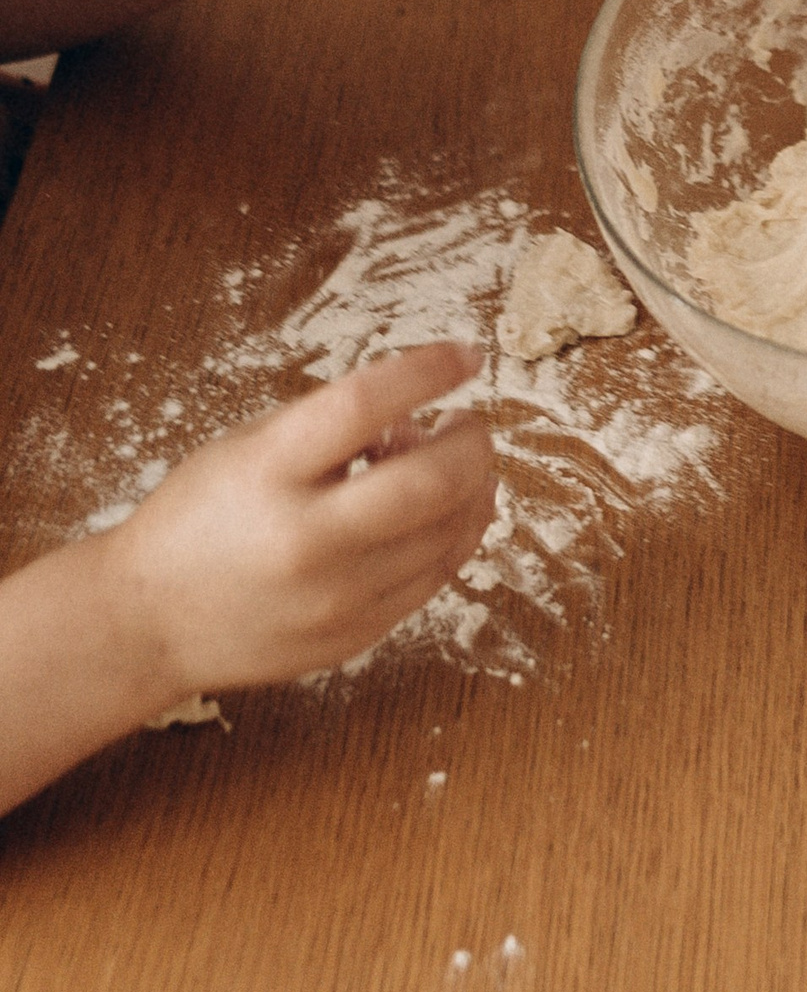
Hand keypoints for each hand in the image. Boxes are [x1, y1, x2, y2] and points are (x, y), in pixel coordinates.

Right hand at [95, 342, 495, 701]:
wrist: (149, 621)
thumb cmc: (202, 516)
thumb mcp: (251, 444)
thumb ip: (333, 423)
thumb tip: (424, 410)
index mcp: (269, 472)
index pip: (364, 405)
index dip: (427, 370)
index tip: (465, 354)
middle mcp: (305, 540)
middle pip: (431, 483)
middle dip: (472, 443)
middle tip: (466, 424)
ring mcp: (334, 598)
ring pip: (449, 533)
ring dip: (471, 487)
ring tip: (446, 467)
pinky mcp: (355, 637)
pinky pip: (435, 578)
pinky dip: (453, 534)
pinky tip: (442, 511)